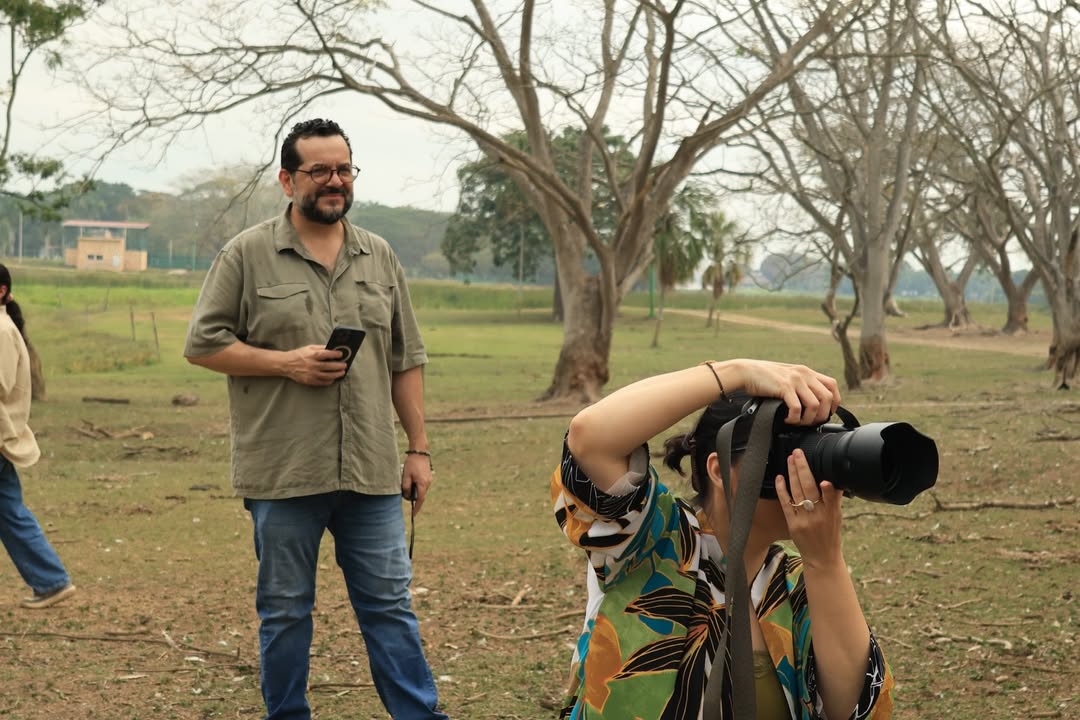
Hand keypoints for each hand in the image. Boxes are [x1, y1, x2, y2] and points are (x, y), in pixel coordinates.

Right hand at [285, 344, 346, 385]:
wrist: (286, 365)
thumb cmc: (299, 355)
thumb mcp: (309, 348)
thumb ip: (321, 348)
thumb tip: (333, 348)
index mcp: (312, 355)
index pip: (327, 354)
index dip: (335, 354)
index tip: (341, 354)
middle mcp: (312, 365)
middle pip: (329, 366)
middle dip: (339, 366)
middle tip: (345, 365)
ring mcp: (311, 374)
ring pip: (328, 376)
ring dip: (337, 374)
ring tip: (342, 372)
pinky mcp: (309, 381)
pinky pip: (322, 382)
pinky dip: (329, 381)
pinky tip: (333, 378)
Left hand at [400, 453, 432, 515]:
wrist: (420, 452)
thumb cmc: (412, 463)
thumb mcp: (406, 476)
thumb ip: (406, 487)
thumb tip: (407, 496)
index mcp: (422, 484)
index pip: (420, 500)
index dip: (416, 508)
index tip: (413, 514)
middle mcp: (427, 483)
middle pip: (419, 495)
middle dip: (412, 496)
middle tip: (404, 491)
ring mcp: (429, 480)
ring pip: (420, 489)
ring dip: (413, 489)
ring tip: (406, 479)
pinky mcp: (428, 476)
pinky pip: (421, 484)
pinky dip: (416, 485)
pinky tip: (411, 477)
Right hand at [731, 359, 840, 425]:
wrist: (746, 372)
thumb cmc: (764, 378)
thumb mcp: (788, 377)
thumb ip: (801, 385)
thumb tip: (812, 404)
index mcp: (807, 372)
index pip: (832, 386)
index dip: (834, 402)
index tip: (826, 413)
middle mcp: (804, 374)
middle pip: (827, 398)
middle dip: (822, 415)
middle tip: (810, 423)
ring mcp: (795, 380)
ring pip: (815, 405)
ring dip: (808, 419)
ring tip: (797, 422)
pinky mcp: (784, 387)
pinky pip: (797, 408)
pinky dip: (794, 418)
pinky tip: (787, 419)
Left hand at [775, 449, 844, 569]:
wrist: (822, 558)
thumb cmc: (831, 535)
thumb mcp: (838, 517)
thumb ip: (834, 498)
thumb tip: (833, 479)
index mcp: (832, 513)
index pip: (830, 496)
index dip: (828, 488)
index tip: (825, 478)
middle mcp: (818, 515)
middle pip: (810, 489)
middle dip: (803, 469)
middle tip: (798, 453)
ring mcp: (804, 519)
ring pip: (797, 492)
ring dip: (792, 473)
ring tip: (790, 459)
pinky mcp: (792, 523)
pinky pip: (786, 503)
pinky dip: (782, 489)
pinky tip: (780, 477)